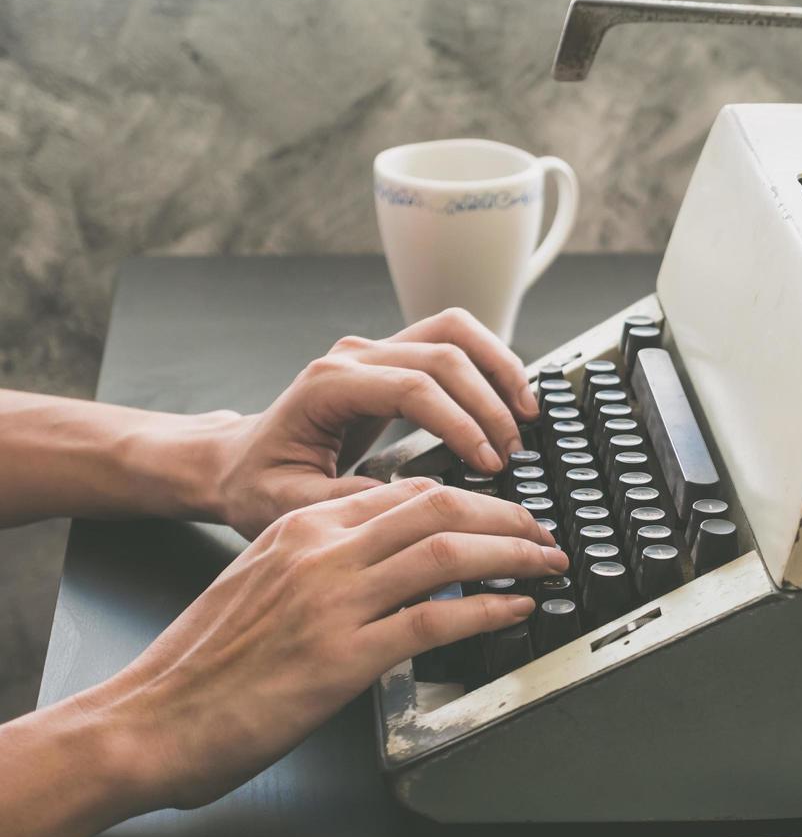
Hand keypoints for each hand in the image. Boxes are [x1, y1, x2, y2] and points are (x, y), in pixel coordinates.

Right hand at [78, 478, 567, 810]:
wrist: (147, 720)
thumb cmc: (200, 663)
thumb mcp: (259, 580)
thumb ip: (322, 559)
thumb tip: (386, 558)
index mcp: (300, 526)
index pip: (405, 491)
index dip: (469, 497)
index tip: (502, 512)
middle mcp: (320, 551)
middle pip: (439, 507)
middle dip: (506, 514)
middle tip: (543, 531)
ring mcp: (333, 602)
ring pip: (447, 551)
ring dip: (513, 553)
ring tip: (547, 562)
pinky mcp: (343, 658)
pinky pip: (435, 618)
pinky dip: (488, 608)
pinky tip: (516, 608)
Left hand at [212, 308, 538, 537]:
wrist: (238, 461)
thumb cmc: (258, 482)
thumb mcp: (286, 504)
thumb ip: (343, 500)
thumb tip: (409, 500)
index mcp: (327, 385)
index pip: (412, 386)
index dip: (459, 422)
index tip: (487, 462)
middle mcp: (354, 356)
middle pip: (443, 355)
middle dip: (488, 404)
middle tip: (511, 453)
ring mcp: (376, 351)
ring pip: (456, 332)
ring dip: (500, 370)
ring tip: (528, 416)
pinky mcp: (396, 359)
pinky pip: (455, 342)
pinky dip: (492, 364)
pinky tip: (512, 399)